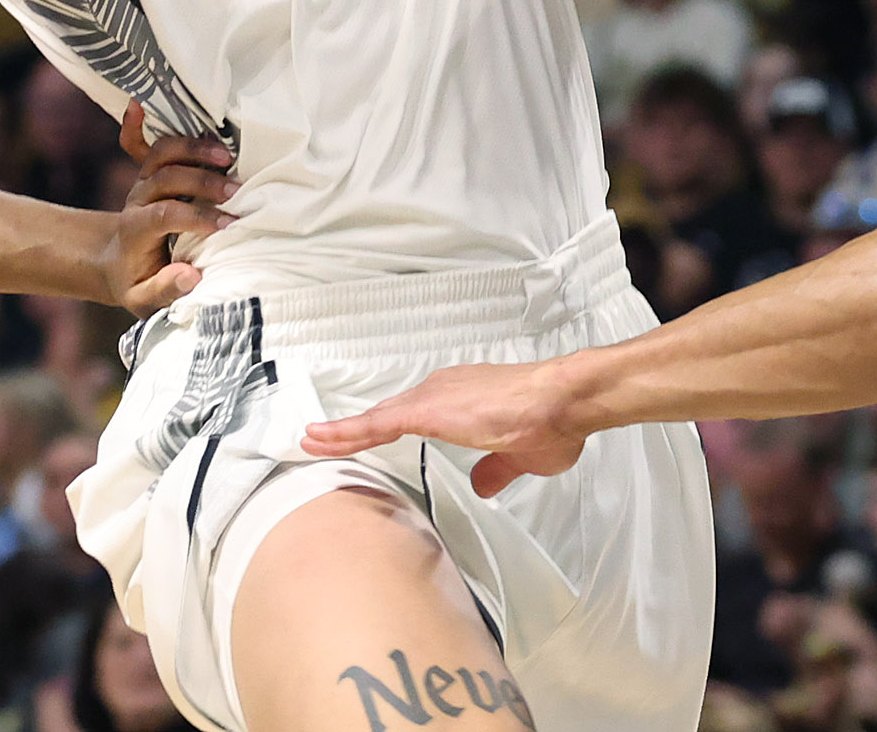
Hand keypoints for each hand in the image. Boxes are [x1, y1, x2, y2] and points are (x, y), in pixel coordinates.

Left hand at [104, 104, 237, 312]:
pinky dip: (136, 124)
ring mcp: (142, 182)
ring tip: (228, 156)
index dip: (196, 216)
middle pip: (166, 178)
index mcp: (135, 231)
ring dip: (194, 150)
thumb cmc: (136, 282)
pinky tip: (137, 105)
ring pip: (161, 154)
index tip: (228, 224)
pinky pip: (139, 142)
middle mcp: (137, 200)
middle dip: (203, 182)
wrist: (114, 262)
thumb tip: (192, 275)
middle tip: (237, 193)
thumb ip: (164, 289)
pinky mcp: (148, 171)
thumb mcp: (142, 300)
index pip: (164, 215)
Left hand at [301, 355, 591, 495]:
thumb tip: (483, 484)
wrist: (565, 401)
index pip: (412, 416)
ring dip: (343, 432)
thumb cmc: (553, 423)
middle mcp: (442, 391)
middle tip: (320, 440)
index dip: (382, 427)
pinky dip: (346, 432)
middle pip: (386, 415)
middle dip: (354, 430)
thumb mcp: (520, 457)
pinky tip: (321, 439)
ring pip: (376, 418)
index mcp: (462, 401)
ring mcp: (433, 397)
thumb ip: (496, 469)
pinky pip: (376, 424)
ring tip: (311, 443)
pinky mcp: (429, 410)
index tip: (359, 438)